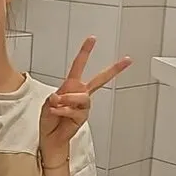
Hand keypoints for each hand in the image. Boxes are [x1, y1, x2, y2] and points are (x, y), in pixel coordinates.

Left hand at [39, 37, 131, 163]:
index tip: (93, 38)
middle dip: (114, 69)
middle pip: (100, 79)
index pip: (79, 65)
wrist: (50, 137)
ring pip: (81, 96)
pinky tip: (55, 113)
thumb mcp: (48, 103)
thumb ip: (55, 98)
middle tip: (127, 60)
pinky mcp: (83, 117)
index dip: (86, 51)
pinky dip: (61, 111)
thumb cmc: (50, 119)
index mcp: (72, 85)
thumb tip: (61, 96)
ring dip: (67, 100)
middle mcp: (81, 93)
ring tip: (56, 105)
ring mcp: (83, 106)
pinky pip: (72, 110)